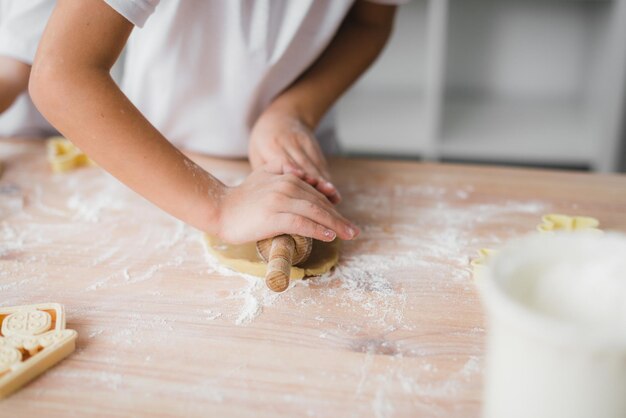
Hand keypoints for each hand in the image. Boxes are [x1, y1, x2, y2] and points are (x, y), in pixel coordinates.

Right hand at [216, 167, 357, 244]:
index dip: (333, 208)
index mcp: (287, 177)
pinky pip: (302, 223)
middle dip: (339, 218)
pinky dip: (318, 229)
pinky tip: (329, 236)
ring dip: (336, 225)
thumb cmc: (242, 197)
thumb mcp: (263, 174)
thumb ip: (283, 169)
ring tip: (348, 235)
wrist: (219, 209)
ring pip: (315, 212)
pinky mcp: (274, 216)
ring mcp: (280, 201)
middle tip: (354, 231)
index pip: (317, 194)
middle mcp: (287, 186)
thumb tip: (302, 174)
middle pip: (320, 203)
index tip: (344, 220)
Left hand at [248, 109, 340, 203]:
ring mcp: (305, 144)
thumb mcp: (257, 153)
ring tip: (333, 201)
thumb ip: (264, 173)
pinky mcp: (315, 147)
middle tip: (323, 203)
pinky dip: (327, 180)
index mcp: (271, 144)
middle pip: (304, 166)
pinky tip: (332, 194)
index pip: (285, 161)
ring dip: (325, 185)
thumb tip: (270, 198)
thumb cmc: (265, 141)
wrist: (282, 116)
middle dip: (315, 185)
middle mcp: (290, 143)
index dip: (297, 174)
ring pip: (316, 167)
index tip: (306, 187)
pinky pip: (321, 165)